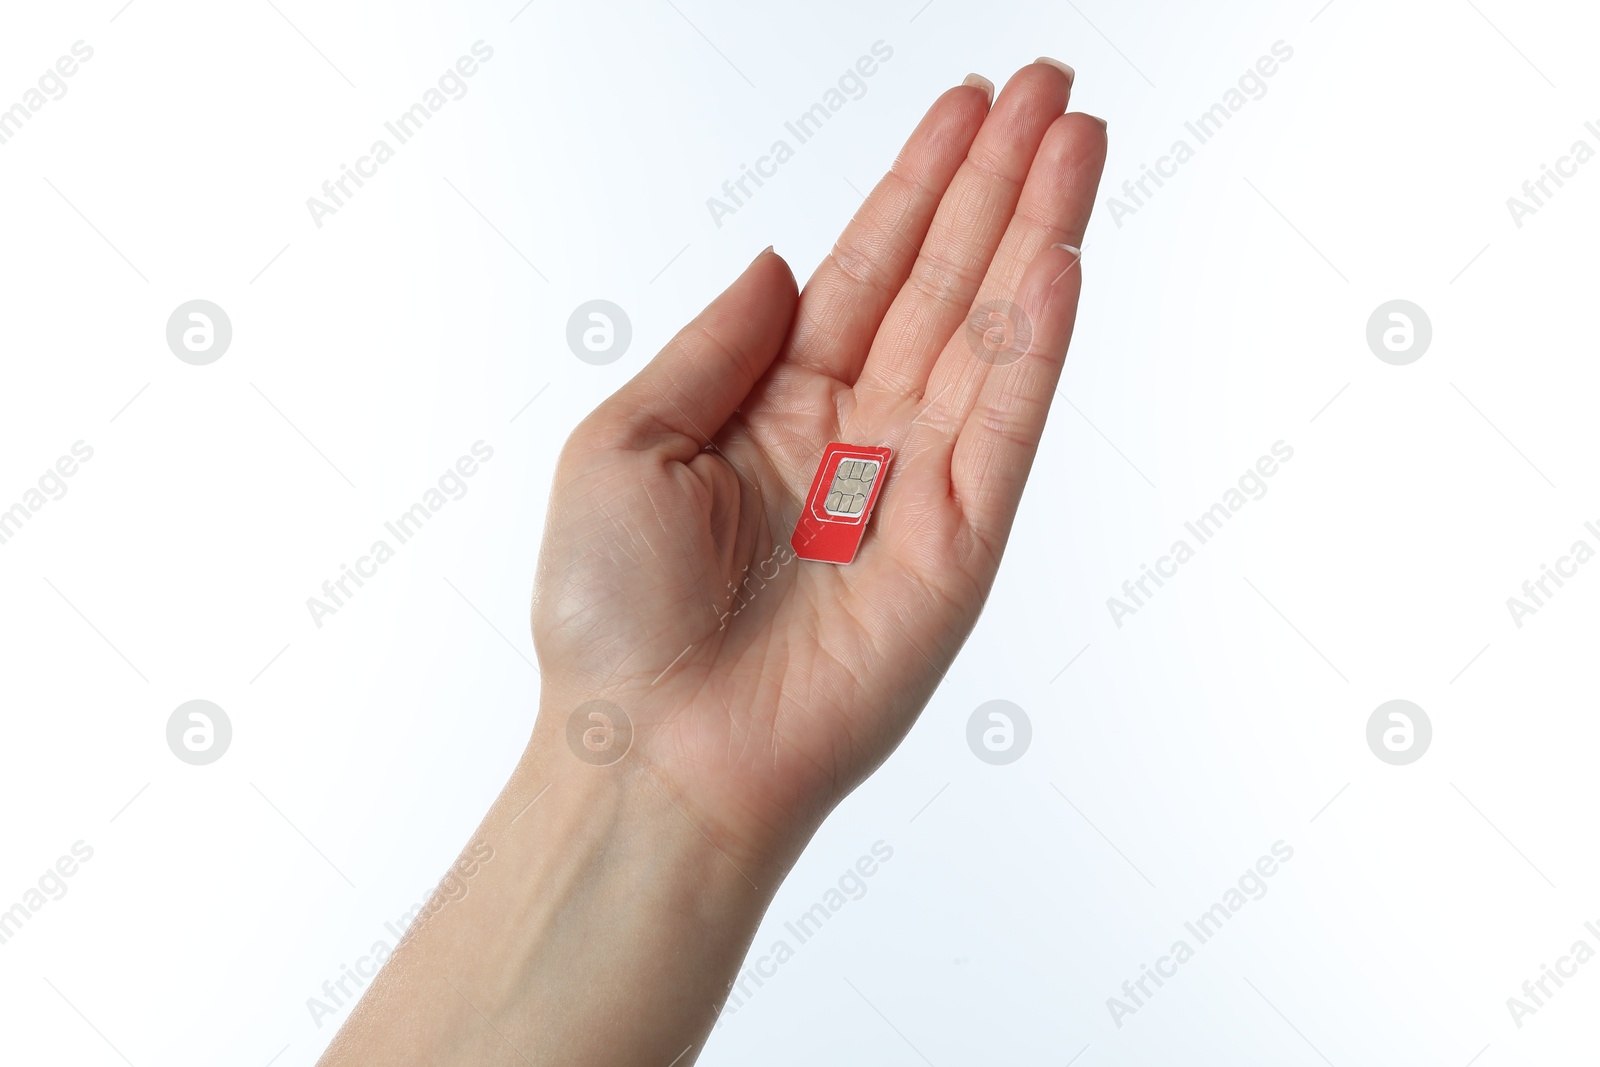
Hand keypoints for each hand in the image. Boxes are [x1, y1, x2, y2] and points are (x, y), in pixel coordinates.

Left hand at [532, 60, 1106, 870]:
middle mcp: (853, 437)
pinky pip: (1003, 428)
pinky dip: (1035, 345)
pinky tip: (1059, 260)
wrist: (650, 751)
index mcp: (772, 407)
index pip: (866, 271)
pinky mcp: (958, 548)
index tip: (965, 107)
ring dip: (1035, 235)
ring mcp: (913, 489)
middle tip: (1052, 91)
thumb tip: (779, 264)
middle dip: (997, 184)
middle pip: (944, 283)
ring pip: (988, 335)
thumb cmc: (612, 618)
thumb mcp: (621, 443)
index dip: (917, 186)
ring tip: (1076, 139)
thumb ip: (713, 346)